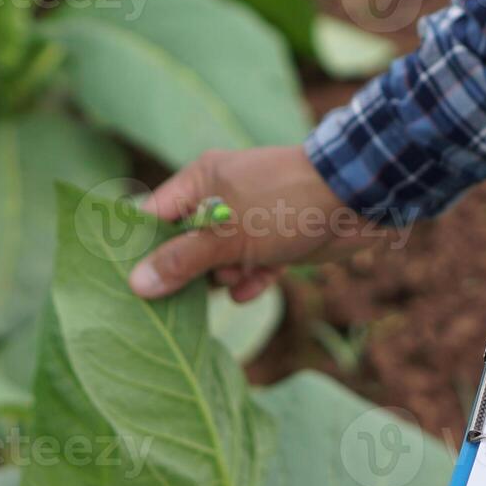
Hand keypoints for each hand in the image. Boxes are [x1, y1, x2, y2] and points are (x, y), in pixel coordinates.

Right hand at [129, 146, 389, 301]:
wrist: (359, 199)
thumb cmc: (285, 206)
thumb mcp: (227, 235)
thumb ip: (183, 260)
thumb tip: (137, 284)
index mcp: (202, 180)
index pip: (154, 215)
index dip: (140, 248)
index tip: (125, 281)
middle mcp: (223, 197)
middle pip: (186, 242)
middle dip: (183, 272)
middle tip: (168, 304)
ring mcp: (252, 219)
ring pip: (220, 258)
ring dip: (222, 277)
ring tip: (226, 284)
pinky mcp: (278, 240)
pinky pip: (252, 265)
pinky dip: (250, 279)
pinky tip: (248, 291)